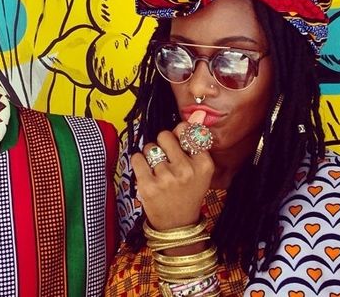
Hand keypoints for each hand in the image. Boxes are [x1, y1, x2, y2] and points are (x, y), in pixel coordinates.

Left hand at [131, 110, 214, 230]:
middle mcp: (186, 170)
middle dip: (162, 144)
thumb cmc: (188, 192)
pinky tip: (147, 174)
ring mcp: (167, 178)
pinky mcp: (148, 186)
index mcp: (204, 164)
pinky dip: (138, 163)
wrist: (178, 226)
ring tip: (158, 171)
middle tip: (166, 160)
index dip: (178, 136)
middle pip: (164, 135)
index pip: (186, 131)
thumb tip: (196, 113)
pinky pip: (136, 158)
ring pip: (149, 147)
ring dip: (150, 156)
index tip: (178, 147)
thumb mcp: (199, 170)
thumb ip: (194, 141)